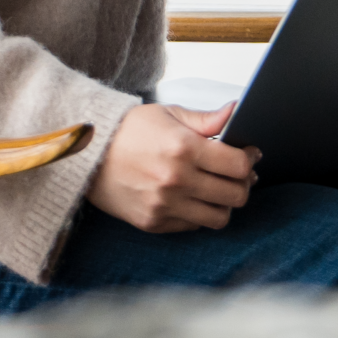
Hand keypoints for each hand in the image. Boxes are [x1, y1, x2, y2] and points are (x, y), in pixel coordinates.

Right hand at [86, 103, 258, 232]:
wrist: (88, 155)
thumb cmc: (129, 131)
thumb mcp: (168, 114)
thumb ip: (206, 119)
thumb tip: (236, 112)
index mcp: (183, 149)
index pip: (238, 166)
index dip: (250, 159)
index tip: (248, 154)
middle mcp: (176, 180)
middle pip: (235, 195)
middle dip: (243, 183)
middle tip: (238, 174)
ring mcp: (164, 205)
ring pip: (219, 217)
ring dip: (224, 203)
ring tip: (217, 189)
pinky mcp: (153, 223)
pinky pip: (193, 226)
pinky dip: (199, 213)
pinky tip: (193, 197)